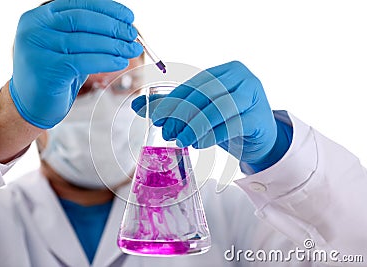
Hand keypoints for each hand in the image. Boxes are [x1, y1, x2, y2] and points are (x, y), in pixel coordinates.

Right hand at [10, 0, 142, 128]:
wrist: (31, 103)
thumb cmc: (54, 73)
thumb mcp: (67, 46)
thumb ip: (86, 33)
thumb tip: (123, 28)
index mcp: (40, 16)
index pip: (78, 3)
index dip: (107, 8)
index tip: (128, 17)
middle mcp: (35, 27)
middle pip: (82, 19)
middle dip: (113, 27)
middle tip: (132, 35)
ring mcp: (38, 47)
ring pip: (85, 40)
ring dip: (114, 45)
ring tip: (131, 50)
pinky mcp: (47, 68)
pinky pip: (84, 61)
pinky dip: (106, 60)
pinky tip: (120, 62)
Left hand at [132, 61, 291, 171]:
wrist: (261, 138)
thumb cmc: (229, 120)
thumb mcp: (202, 110)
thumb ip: (173, 106)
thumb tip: (136, 106)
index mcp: (227, 71)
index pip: (196, 84)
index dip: (174, 101)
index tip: (157, 117)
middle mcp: (243, 78)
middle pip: (206, 95)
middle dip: (182, 114)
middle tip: (167, 132)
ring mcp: (254, 96)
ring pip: (218, 109)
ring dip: (195, 126)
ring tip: (181, 140)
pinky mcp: (259, 118)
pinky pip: (231, 125)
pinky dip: (212, 135)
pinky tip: (198, 143)